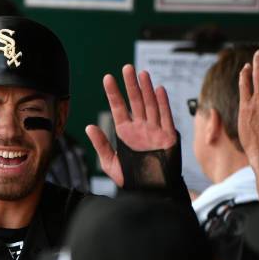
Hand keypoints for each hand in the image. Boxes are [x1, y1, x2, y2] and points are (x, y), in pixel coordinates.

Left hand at [86, 65, 176, 185]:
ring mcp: (154, 130)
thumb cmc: (132, 179)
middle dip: (131, 85)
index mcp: (125, 133)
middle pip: (135, 102)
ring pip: (150, 105)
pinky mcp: (168, 136)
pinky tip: (159, 90)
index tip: (107, 78)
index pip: (119, 108)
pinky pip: (166, 117)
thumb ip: (101, 145)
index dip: (114, 93)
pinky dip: (163, 104)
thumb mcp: (110, 164)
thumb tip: (89, 127)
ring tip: (141, 73)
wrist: (150, 192)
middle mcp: (140, 128)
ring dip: (146, 89)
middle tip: (126, 67)